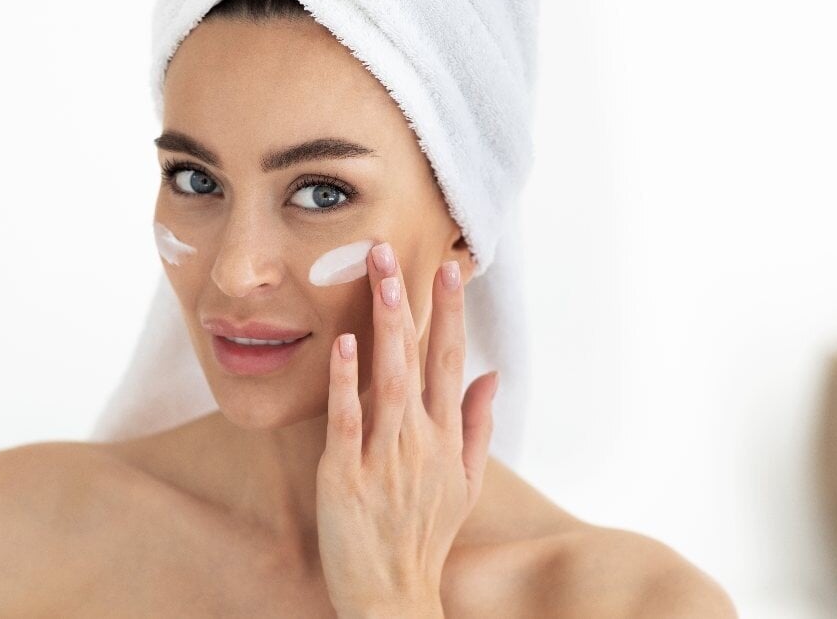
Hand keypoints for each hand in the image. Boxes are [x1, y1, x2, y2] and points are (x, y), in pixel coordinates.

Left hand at [316, 241, 498, 617]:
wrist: (394, 595)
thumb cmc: (425, 536)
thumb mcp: (465, 483)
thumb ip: (477, 426)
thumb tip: (493, 375)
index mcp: (447, 438)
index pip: (451, 361)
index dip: (450, 313)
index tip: (450, 268)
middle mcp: (421, 440)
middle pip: (417, 359)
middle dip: (409, 302)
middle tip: (393, 252)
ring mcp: (385, 457)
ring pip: (387, 380)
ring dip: (384, 327)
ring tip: (378, 280)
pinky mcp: (346, 476)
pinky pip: (347, 422)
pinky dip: (346, 382)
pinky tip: (343, 345)